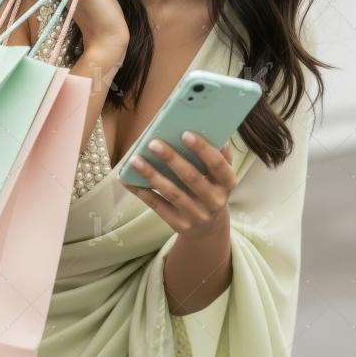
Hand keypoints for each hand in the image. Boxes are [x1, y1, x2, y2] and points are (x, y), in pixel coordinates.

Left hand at [118, 133, 236, 241]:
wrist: (209, 228)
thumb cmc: (211, 188)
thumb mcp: (221, 174)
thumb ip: (218, 154)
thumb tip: (209, 128)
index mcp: (228, 182)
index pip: (217, 164)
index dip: (202, 149)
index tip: (185, 133)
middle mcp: (215, 201)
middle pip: (191, 178)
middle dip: (172, 159)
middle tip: (153, 143)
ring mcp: (197, 215)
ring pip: (172, 193)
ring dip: (152, 175)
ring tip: (135, 160)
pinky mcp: (180, 225)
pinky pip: (158, 206)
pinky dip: (141, 192)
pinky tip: (127, 180)